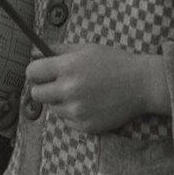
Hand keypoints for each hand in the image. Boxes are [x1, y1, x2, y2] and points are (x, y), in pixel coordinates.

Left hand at [27, 43, 169, 133]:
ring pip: (51, 108)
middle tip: (56, 84)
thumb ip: (57, 49)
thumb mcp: (85, 48)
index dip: (35, 71)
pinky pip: (66, 121)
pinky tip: (88, 103)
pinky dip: (72, 114)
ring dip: (59, 101)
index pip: (32, 72)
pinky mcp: (85, 126)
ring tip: (79, 92)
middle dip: (43, 87)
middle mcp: (69, 90)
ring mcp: (77, 110)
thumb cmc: (113, 62)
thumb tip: (34, 51)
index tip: (41, 72)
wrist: (141, 84)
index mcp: (68, 67)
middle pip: (36, 94)